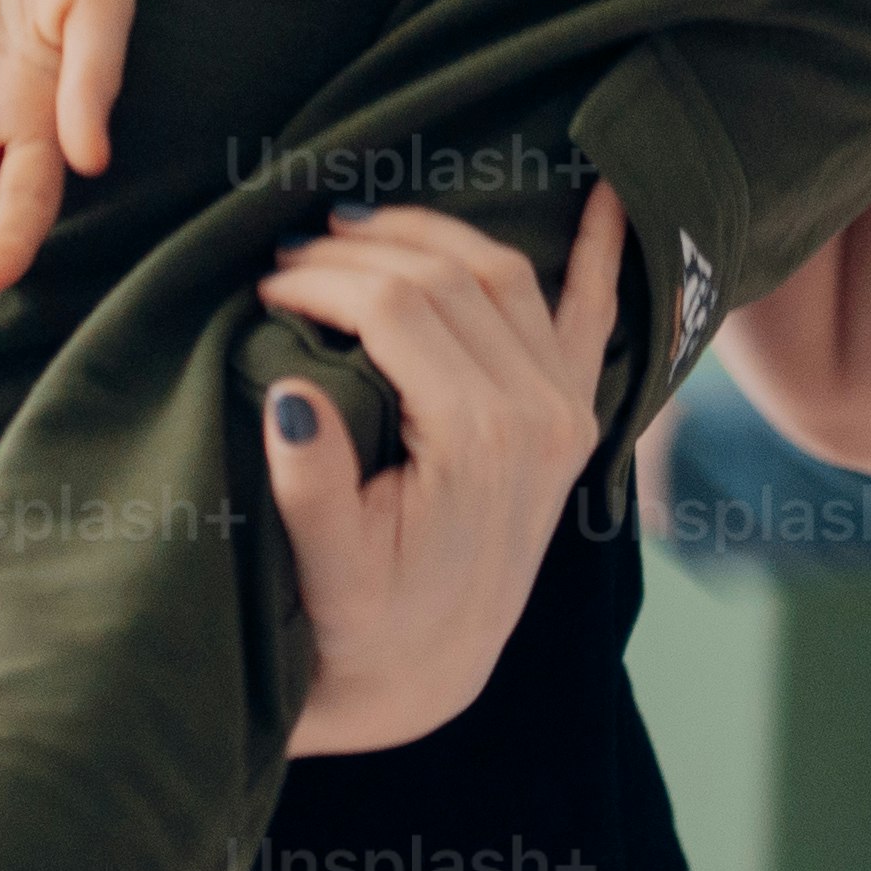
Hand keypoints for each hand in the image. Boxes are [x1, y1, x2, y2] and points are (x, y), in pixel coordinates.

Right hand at [260, 186, 632, 758]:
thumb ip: (312, 483)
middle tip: (289, 253)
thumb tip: (290, 391)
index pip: (397, 309)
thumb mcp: (326, 568)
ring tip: (359, 225)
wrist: (423, 676)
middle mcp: (540, 415)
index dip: (323, 282)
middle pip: (448, 279)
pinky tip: (608, 193)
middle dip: (360, 251)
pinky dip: (602, 252)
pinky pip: (593, 317)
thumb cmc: (361, 627)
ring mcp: (566, 412)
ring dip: (434, 233)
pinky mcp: (571, 418)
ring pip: (506, 274)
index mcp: (479, 441)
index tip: (263, 284)